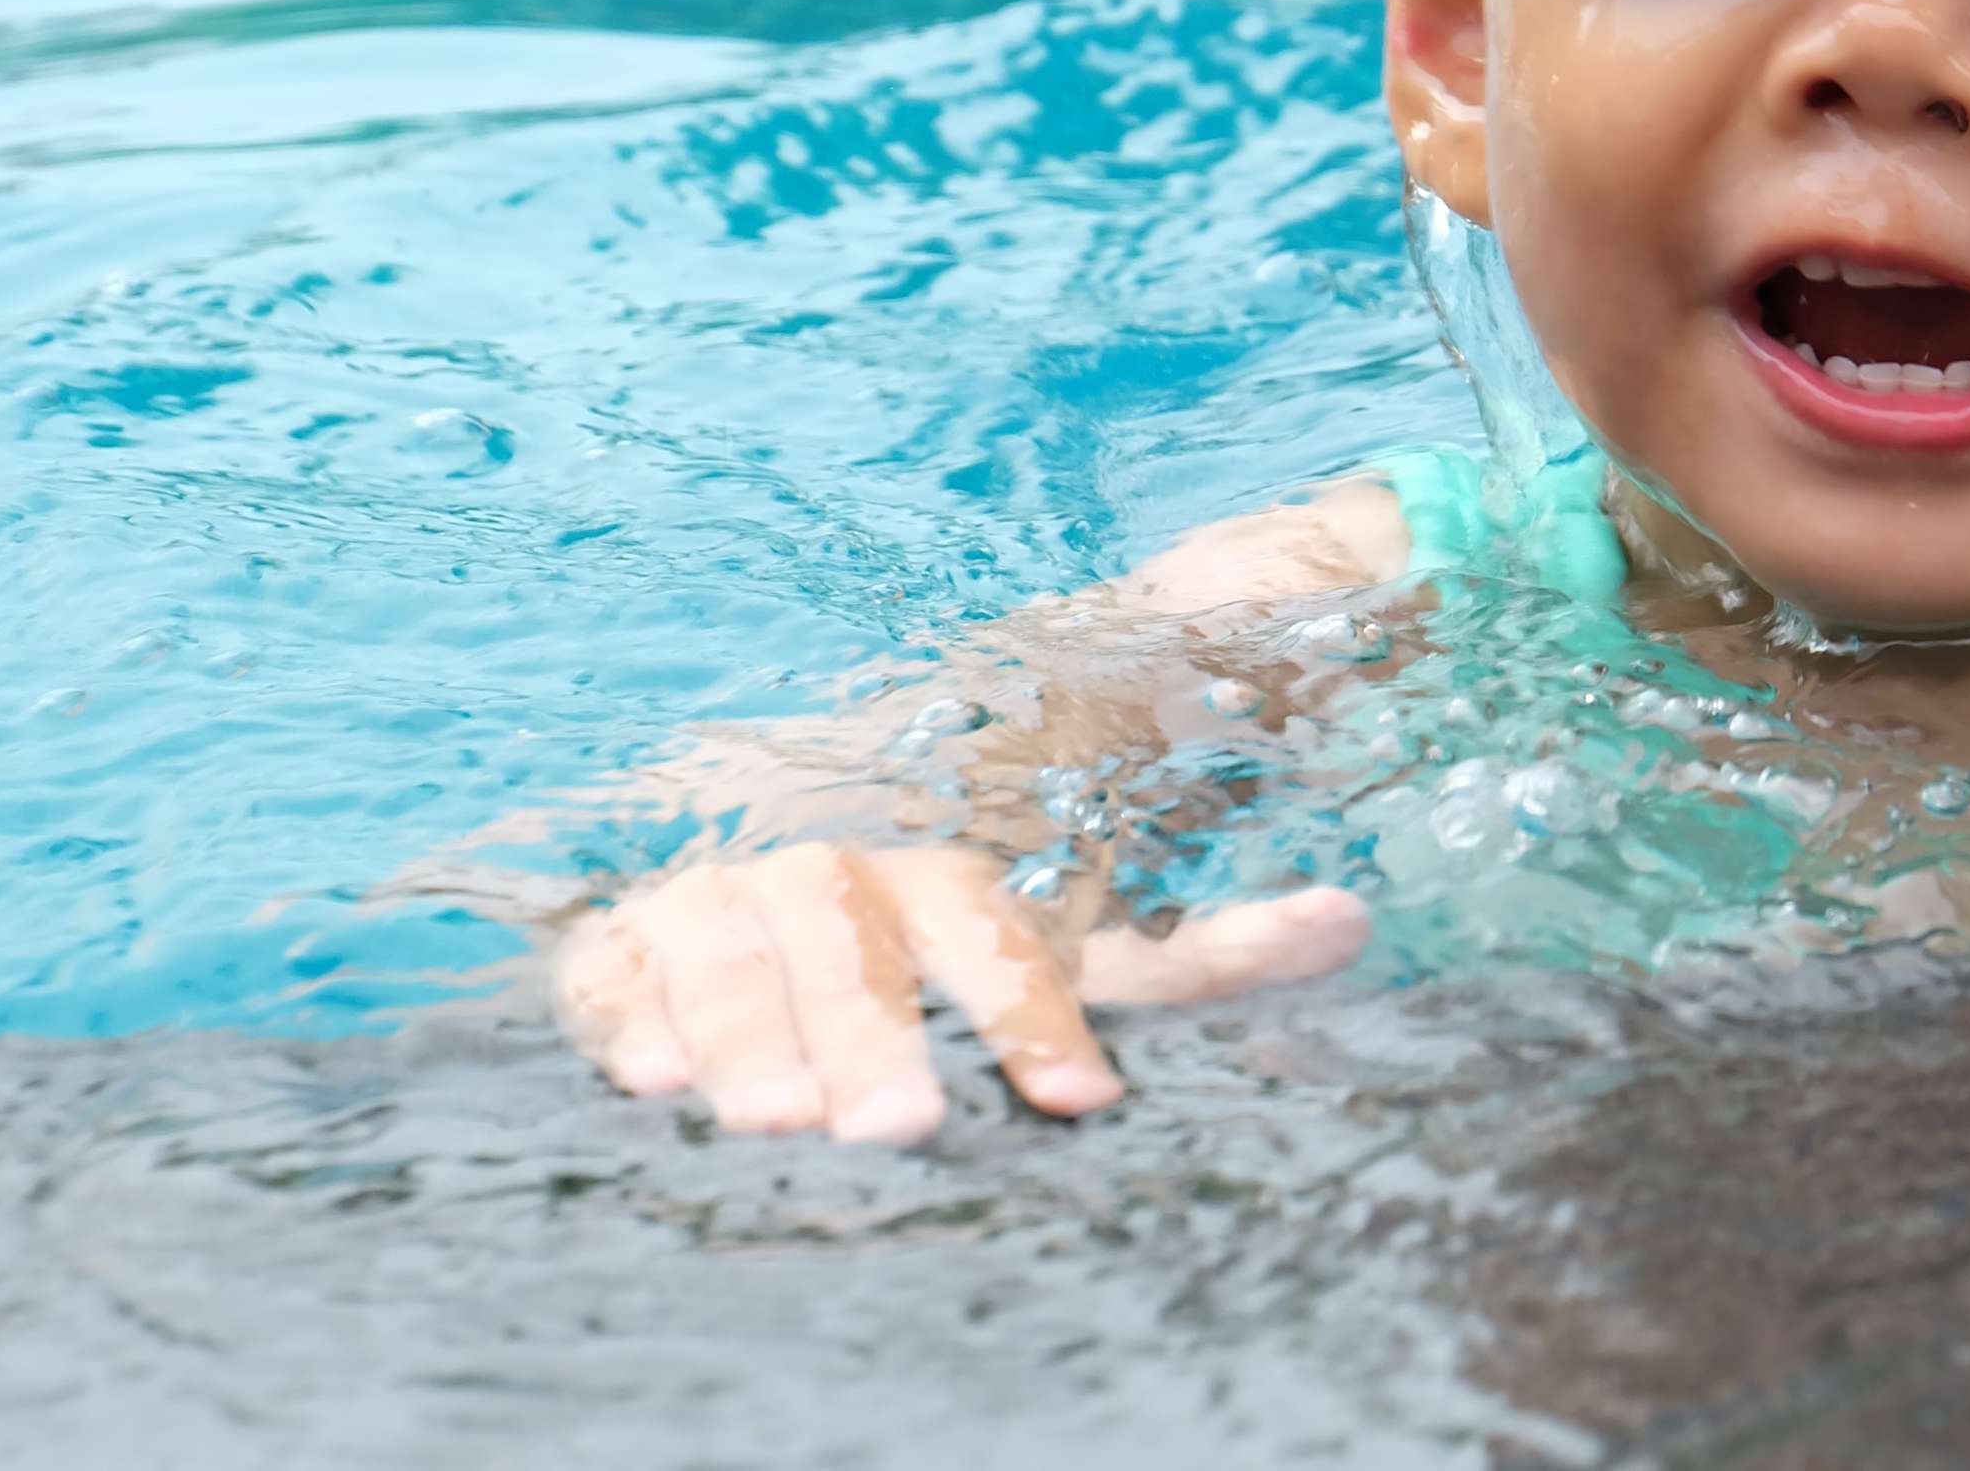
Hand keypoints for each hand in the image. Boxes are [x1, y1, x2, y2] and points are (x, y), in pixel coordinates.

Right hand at [552, 842, 1370, 1142]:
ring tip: (772, 1122)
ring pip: (738, 946)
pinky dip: (633, 1014)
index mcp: (949, 864)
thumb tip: (1352, 920)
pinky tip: (650, 1077)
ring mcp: (724, 892)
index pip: (997, 923)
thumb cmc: (959, 940)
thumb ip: (1205, 948)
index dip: (1037, 1010)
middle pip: (855, 937)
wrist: (778, 841)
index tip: (1081, 1100)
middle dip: (876, 1029)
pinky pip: (618, 966)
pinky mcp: (622, 935)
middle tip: (900, 1127)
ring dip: (755, 1032)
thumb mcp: (1083, 938)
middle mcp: (836, 866)